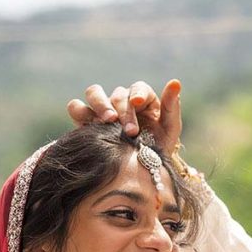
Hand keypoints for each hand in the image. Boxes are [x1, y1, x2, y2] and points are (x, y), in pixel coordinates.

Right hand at [67, 80, 182, 152]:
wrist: (142, 169)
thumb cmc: (159, 146)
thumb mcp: (170, 128)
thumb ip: (172, 106)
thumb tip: (176, 82)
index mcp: (142, 99)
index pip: (138, 88)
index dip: (138, 93)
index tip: (138, 102)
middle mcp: (121, 101)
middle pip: (116, 93)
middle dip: (122, 109)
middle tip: (129, 130)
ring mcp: (103, 109)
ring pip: (93, 93)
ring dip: (99, 104)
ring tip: (106, 122)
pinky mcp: (86, 120)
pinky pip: (76, 107)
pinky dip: (79, 111)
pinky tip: (88, 126)